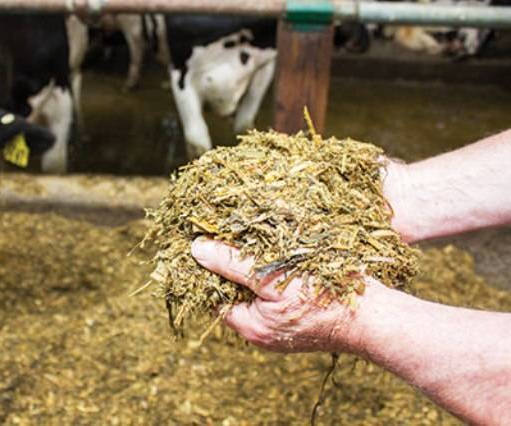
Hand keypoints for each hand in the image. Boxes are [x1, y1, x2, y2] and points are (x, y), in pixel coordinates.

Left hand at [191, 238, 361, 353]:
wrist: (376, 319)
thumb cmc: (326, 299)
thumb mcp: (273, 278)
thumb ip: (233, 264)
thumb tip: (196, 249)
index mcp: (251, 327)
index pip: (214, 296)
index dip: (207, 269)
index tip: (202, 241)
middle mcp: (262, 330)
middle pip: (234, 292)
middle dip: (231, 264)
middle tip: (225, 232)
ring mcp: (281, 324)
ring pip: (256, 289)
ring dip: (253, 265)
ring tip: (249, 235)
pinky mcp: (298, 316)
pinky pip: (275, 291)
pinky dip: (272, 272)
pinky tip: (276, 249)